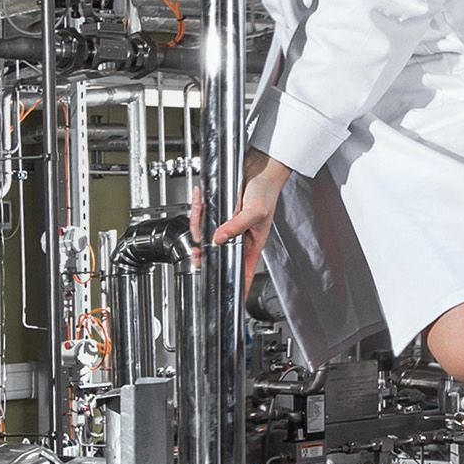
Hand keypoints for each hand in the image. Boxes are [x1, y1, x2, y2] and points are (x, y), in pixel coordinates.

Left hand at [199, 148, 289, 282]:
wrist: (260, 167)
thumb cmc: (267, 191)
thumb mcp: (255, 212)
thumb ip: (236, 226)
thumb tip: (218, 239)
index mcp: (251, 243)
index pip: (245, 271)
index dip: (238, 285)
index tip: (229, 297)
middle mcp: (238, 236)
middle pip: (217, 253)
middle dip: (203, 251)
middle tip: (196, 253)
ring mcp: (227, 224)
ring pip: (205, 233)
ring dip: (198, 221)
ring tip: (200, 208)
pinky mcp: (219, 211)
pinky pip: (203, 215)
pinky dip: (198, 207)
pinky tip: (200, 198)